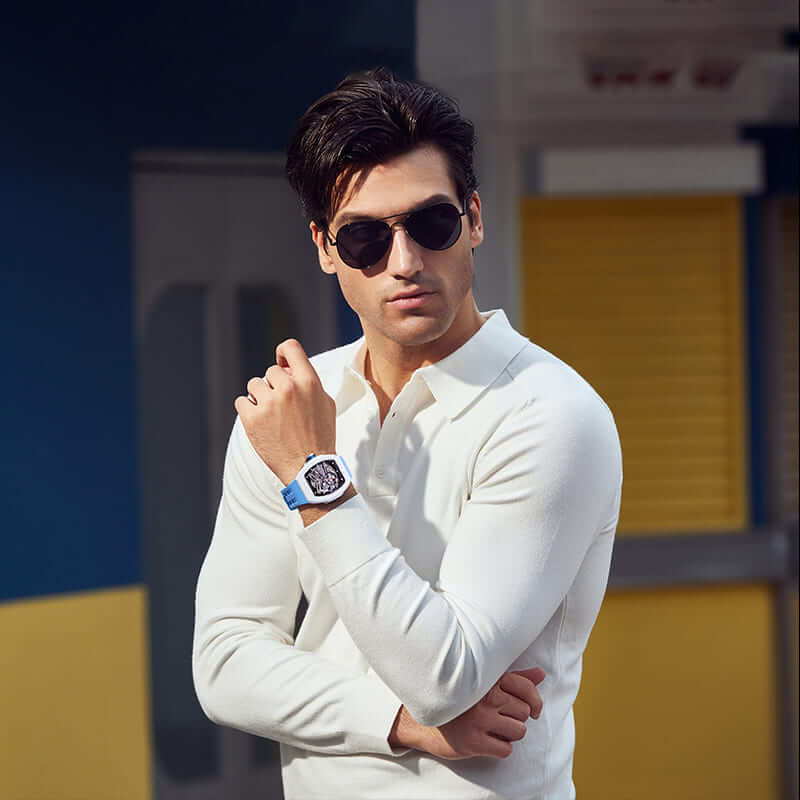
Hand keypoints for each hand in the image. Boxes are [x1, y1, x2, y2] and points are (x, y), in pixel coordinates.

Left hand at [234, 339, 336, 484]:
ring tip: (272, 416)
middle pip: (270, 372)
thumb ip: (309, 382)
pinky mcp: (252, 419)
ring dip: (260, 398)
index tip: (282, 364)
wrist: (309, 468)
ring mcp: (269, 404)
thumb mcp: (325, 404)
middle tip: (282, 407)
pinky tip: (260, 423)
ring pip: (254, 386)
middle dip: (274, 386)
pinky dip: (248, 411)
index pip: (291, 347)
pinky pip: (241, 402)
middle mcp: (288, 389)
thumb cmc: (320, 436)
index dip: (283, 353)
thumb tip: (288, 369)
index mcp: (309, 382)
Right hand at [389, 667, 544, 759]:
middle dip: (516, 718)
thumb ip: (515, 678)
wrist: (425, 719)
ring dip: (510, 734)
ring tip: (494, 728)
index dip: (535, 701)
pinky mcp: (474, 741)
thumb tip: (541, 674)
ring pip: (519, 732)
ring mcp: (479, 719)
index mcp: (489, 678)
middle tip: (499, 717)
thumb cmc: (461, 700)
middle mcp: (485, 696)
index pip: (526, 687)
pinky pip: (506, 749)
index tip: (534, 709)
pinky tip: (487, 740)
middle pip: (524, 712)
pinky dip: (500, 748)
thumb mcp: (486, 682)